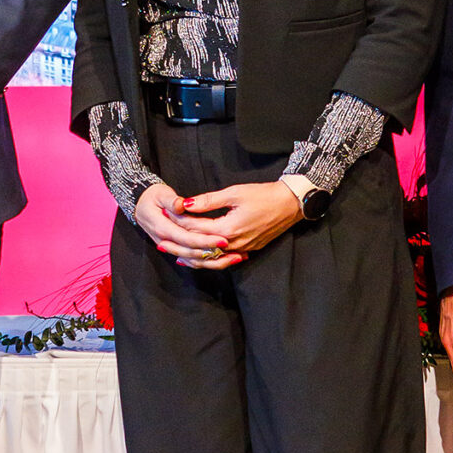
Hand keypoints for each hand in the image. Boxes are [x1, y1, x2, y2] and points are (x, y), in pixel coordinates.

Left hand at [132, 178, 302, 269]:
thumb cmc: (264, 195)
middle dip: (181, 246)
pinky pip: (225, 259)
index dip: (180, 223)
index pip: (196, 229)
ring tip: (177, 256)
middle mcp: (234, 244)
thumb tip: (185, 204)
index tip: (164, 219)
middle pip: (201, 248)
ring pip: (213, 259)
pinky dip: (211, 259)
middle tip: (161, 244)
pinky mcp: (249, 249)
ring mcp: (243, 249)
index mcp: (228, 229)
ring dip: (194, 258)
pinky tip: (203, 257)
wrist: (291, 204)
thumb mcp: (234, 193)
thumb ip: (208, 201)